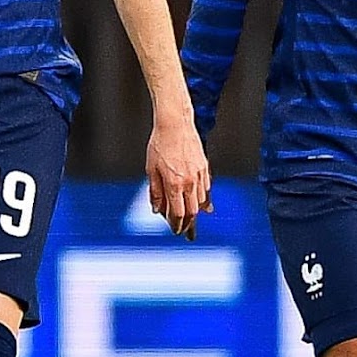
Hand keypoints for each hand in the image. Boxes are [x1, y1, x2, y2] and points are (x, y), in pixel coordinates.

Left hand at [145, 120, 212, 239]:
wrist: (175, 124)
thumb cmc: (159, 144)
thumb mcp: (150, 170)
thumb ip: (155, 192)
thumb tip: (157, 210)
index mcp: (174, 184)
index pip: (177, 214)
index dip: (176, 225)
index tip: (175, 230)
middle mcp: (190, 182)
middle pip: (192, 211)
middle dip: (188, 224)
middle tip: (185, 232)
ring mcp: (199, 175)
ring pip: (200, 201)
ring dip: (195, 212)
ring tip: (191, 220)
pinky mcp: (204, 168)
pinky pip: (206, 189)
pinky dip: (204, 199)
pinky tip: (203, 205)